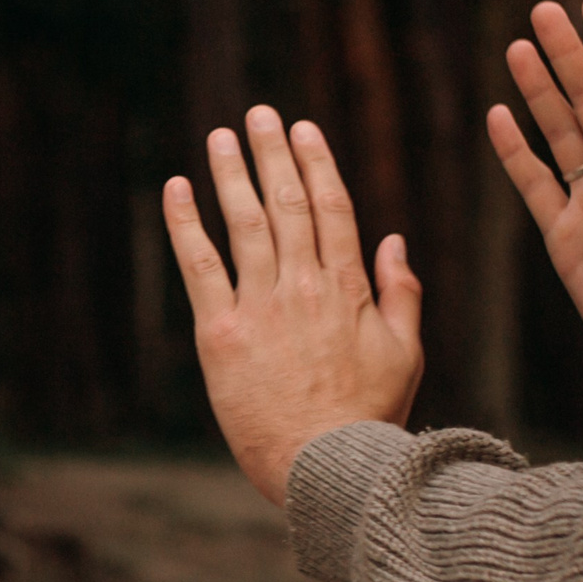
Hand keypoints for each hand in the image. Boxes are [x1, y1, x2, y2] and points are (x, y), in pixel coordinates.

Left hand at [162, 107, 423, 505]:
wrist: (328, 467)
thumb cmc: (369, 417)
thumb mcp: (405, 353)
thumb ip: (400, 292)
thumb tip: (393, 239)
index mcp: (348, 288)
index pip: (332, 208)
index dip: (316, 163)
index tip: (303, 130)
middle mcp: (304, 286)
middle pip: (287, 203)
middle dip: (272, 153)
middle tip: (258, 114)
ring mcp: (261, 306)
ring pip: (244, 223)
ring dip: (231, 173)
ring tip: (220, 137)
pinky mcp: (223, 333)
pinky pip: (200, 266)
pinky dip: (186, 224)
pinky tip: (176, 189)